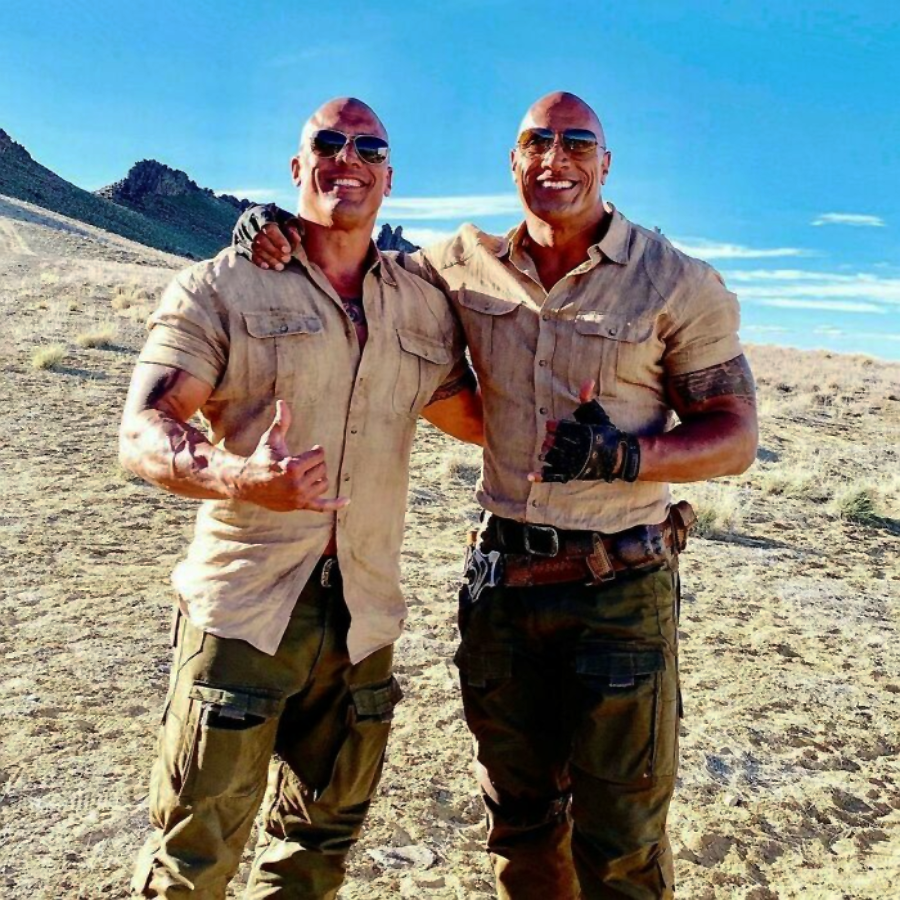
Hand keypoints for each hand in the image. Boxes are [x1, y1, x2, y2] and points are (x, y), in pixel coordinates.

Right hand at [232, 204, 301, 270]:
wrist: (256, 217)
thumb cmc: (276, 219)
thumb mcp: (286, 218)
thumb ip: (293, 227)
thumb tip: (297, 239)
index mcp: (260, 212)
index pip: (268, 227)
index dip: (278, 239)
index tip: (288, 250)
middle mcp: (247, 222)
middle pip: (259, 238)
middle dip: (274, 251)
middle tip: (287, 259)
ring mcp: (240, 232)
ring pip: (253, 247)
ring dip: (268, 258)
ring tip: (281, 266)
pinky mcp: (237, 242)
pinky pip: (246, 254)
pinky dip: (257, 261)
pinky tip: (267, 266)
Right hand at [232, 400, 349, 511]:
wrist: (246, 484)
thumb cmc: (261, 458)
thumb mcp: (271, 440)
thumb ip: (281, 422)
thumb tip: (283, 402)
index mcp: (292, 467)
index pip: (319, 456)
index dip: (316, 451)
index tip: (311, 449)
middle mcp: (297, 484)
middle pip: (323, 469)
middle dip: (316, 463)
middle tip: (305, 462)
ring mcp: (299, 497)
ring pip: (324, 484)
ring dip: (320, 477)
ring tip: (308, 473)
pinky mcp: (299, 505)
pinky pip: (321, 506)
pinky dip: (335, 504)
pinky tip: (347, 500)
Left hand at [528, 381, 640, 483]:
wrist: (619, 456)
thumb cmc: (605, 432)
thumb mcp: (596, 415)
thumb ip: (587, 399)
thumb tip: (588, 380)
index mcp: (583, 433)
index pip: (559, 428)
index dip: (553, 426)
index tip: (553, 426)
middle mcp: (579, 449)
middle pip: (554, 442)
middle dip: (550, 438)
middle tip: (552, 437)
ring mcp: (575, 464)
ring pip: (552, 457)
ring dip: (546, 451)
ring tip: (548, 447)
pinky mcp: (573, 475)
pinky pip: (554, 476)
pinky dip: (541, 476)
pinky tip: (529, 476)